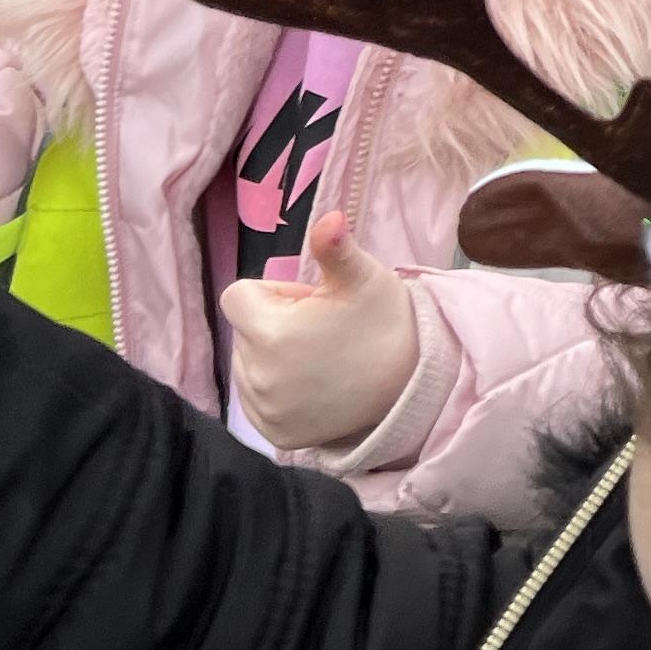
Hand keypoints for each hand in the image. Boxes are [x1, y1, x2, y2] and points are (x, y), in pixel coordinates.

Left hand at [222, 212, 419, 454]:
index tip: (310, 303)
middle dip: (274, 324)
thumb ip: (334, 248)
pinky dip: (276, 390)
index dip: (273, 293)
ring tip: (319, 358)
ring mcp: (264, 409)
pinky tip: (311, 385)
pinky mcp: (274, 433)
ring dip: (272, 356)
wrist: (411, 386)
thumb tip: (329, 216)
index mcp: (271, 332)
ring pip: (248, 365)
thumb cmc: (385, 322)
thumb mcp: (363, 278)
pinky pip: (256, 400)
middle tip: (320, 329)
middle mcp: (257, 375)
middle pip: (244, 331)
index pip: (239, 296)